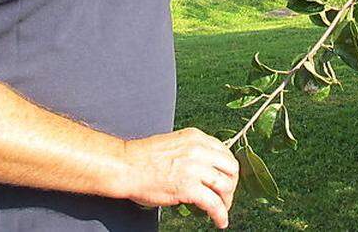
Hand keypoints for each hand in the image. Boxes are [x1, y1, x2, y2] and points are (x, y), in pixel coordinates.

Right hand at [122, 127, 239, 228]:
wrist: (126, 166)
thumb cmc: (142, 158)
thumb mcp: (174, 144)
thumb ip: (192, 151)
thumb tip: (205, 167)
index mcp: (196, 137)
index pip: (225, 152)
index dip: (227, 169)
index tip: (225, 179)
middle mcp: (199, 150)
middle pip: (231, 168)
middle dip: (231, 184)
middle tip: (225, 195)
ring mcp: (195, 168)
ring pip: (226, 186)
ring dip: (227, 201)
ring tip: (222, 209)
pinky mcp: (189, 187)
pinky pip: (214, 204)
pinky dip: (221, 215)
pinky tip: (220, 221)